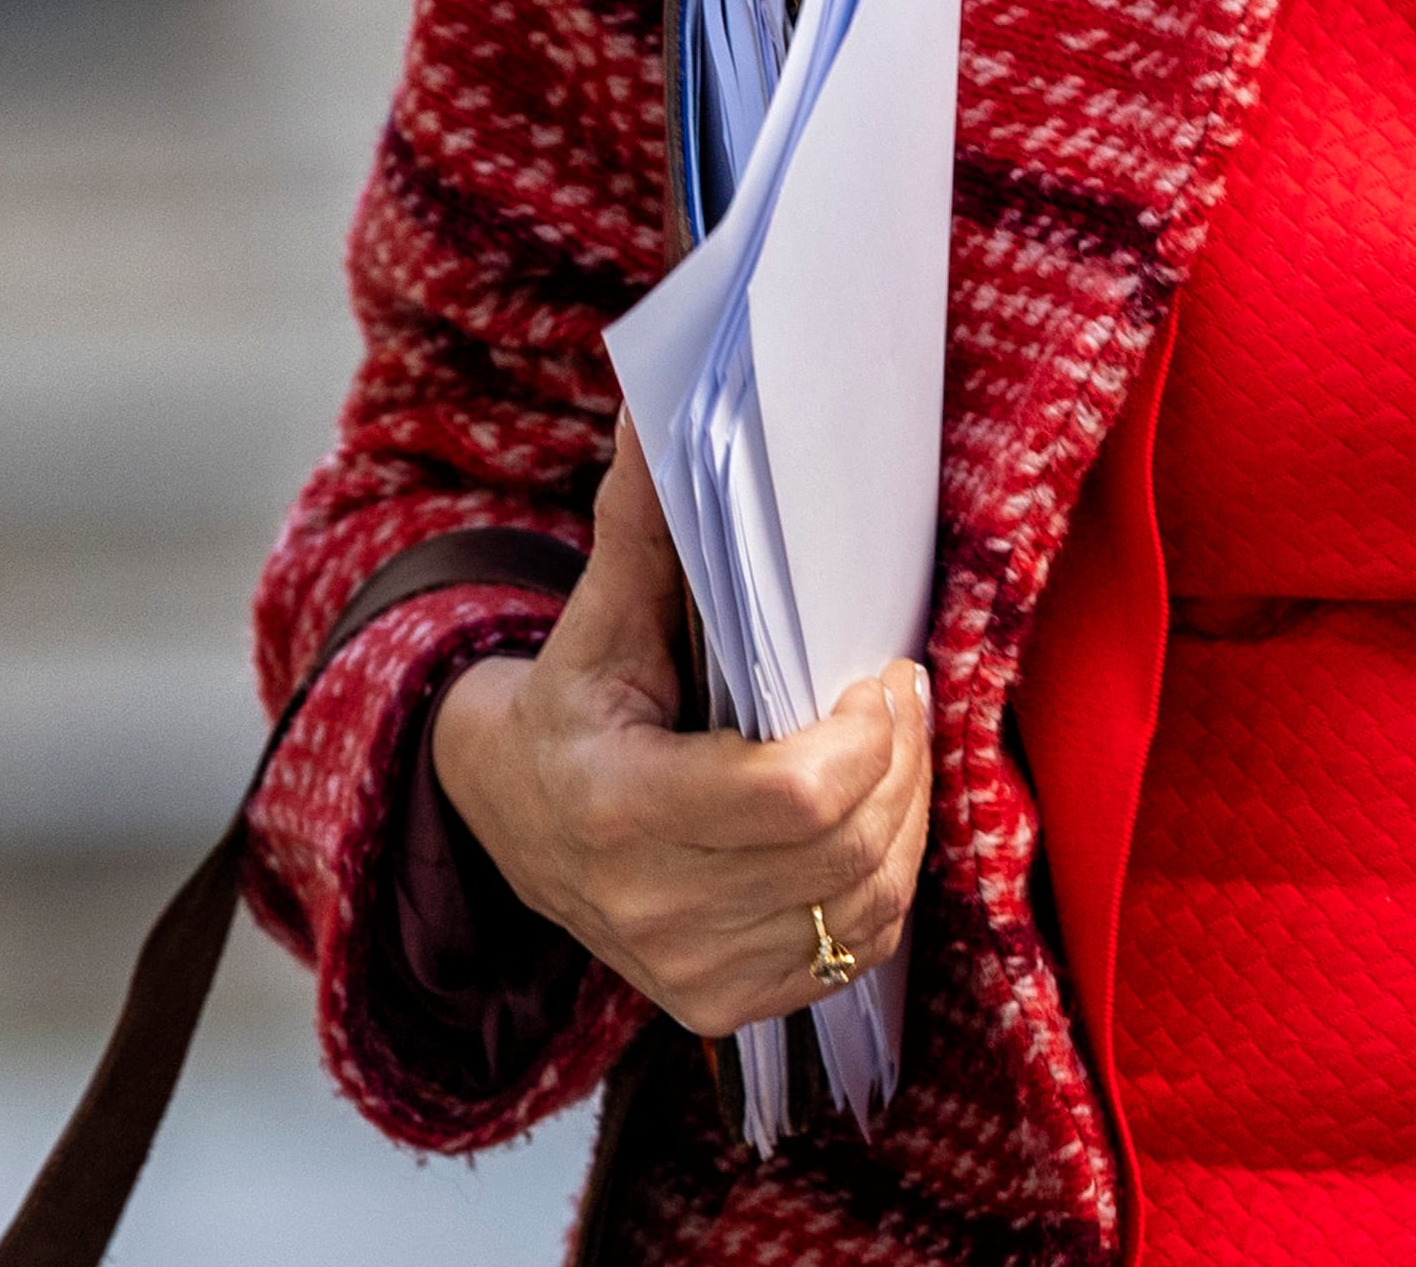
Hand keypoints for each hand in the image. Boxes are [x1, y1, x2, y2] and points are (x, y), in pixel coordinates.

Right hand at [427, 431, 933, 1033]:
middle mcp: (649, 909)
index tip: (880, 674)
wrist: (509, 825)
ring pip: (863, 903)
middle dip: (901, 762)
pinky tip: (871, 819)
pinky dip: (884, 882)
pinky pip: (851, 953)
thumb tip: (659, 407)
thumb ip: (644, 526)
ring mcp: (689, 972)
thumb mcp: (596, 618)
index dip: (866, 735)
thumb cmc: (568, 706)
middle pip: (843, 848)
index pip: (793, 796)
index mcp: (613, 807)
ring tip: (894, 748)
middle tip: (901, 694)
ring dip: (906, 817)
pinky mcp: (720, 1007)